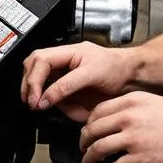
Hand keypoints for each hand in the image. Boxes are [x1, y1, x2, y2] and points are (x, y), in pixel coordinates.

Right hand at [21, 42, 138, 122]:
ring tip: (52, 107)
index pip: (40, 61)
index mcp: (67, 52)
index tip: (36, 98)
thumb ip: (66, 86)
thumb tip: (45, 98)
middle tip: (33, 102)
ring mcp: (65, 75)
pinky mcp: (70, 89)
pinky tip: (75, 111)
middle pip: (33, 68)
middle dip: (30, 86)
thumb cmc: (117, 68)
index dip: (34, 80)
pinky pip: (57, 99)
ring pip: (41, 84)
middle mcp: (62, 62)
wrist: (132, 76)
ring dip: (44, 97)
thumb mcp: (91, 74)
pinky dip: (62, 107)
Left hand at [79, 92, 162, 162]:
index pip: (97, 112)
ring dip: (91, 158)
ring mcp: (134, 137)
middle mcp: (130, 117)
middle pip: (93, 130)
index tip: (88, 132)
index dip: (88, 124)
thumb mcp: (154, 103)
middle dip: (84, 142)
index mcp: (132, 101)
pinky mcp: (142, 157)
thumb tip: (114, 121)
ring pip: (99, 148)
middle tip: (84, 149)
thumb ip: (132, 109)